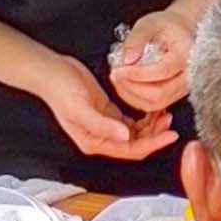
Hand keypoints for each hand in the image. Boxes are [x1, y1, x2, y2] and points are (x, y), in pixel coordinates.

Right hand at [32, 54, 175, 161]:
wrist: (51, 71)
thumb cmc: (59, 90)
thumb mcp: (80, 108)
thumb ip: (102, 125)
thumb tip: (125, 136)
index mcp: (94, 142)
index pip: (129, 149)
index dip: (152, 144)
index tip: (169, 135)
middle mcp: (102, 137)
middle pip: (135, 144)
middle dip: (154, 135)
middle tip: (169, 121)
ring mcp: (106, 125)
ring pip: (136, 132)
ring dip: (151, 126)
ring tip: (164, 113)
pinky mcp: (109, 112)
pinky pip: (131, 120)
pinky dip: (144, 117)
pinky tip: (152, 108)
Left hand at [108, 11, 195, 112]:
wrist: (181, 32)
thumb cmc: (167, 26)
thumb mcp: (149, 24)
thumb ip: (137, 39)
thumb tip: (127, 59)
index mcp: (185, 54)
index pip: (162, 71)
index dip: (137, 73)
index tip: (118, 69)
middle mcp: (188, 75)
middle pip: (160, 94)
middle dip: (132, 87)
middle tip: (115, 74)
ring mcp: (182, 88)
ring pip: (155, 103)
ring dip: (131, 95)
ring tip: (118, 79)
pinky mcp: (174, 95)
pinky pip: (153, 105)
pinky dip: (135, 98)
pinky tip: (125, 85)